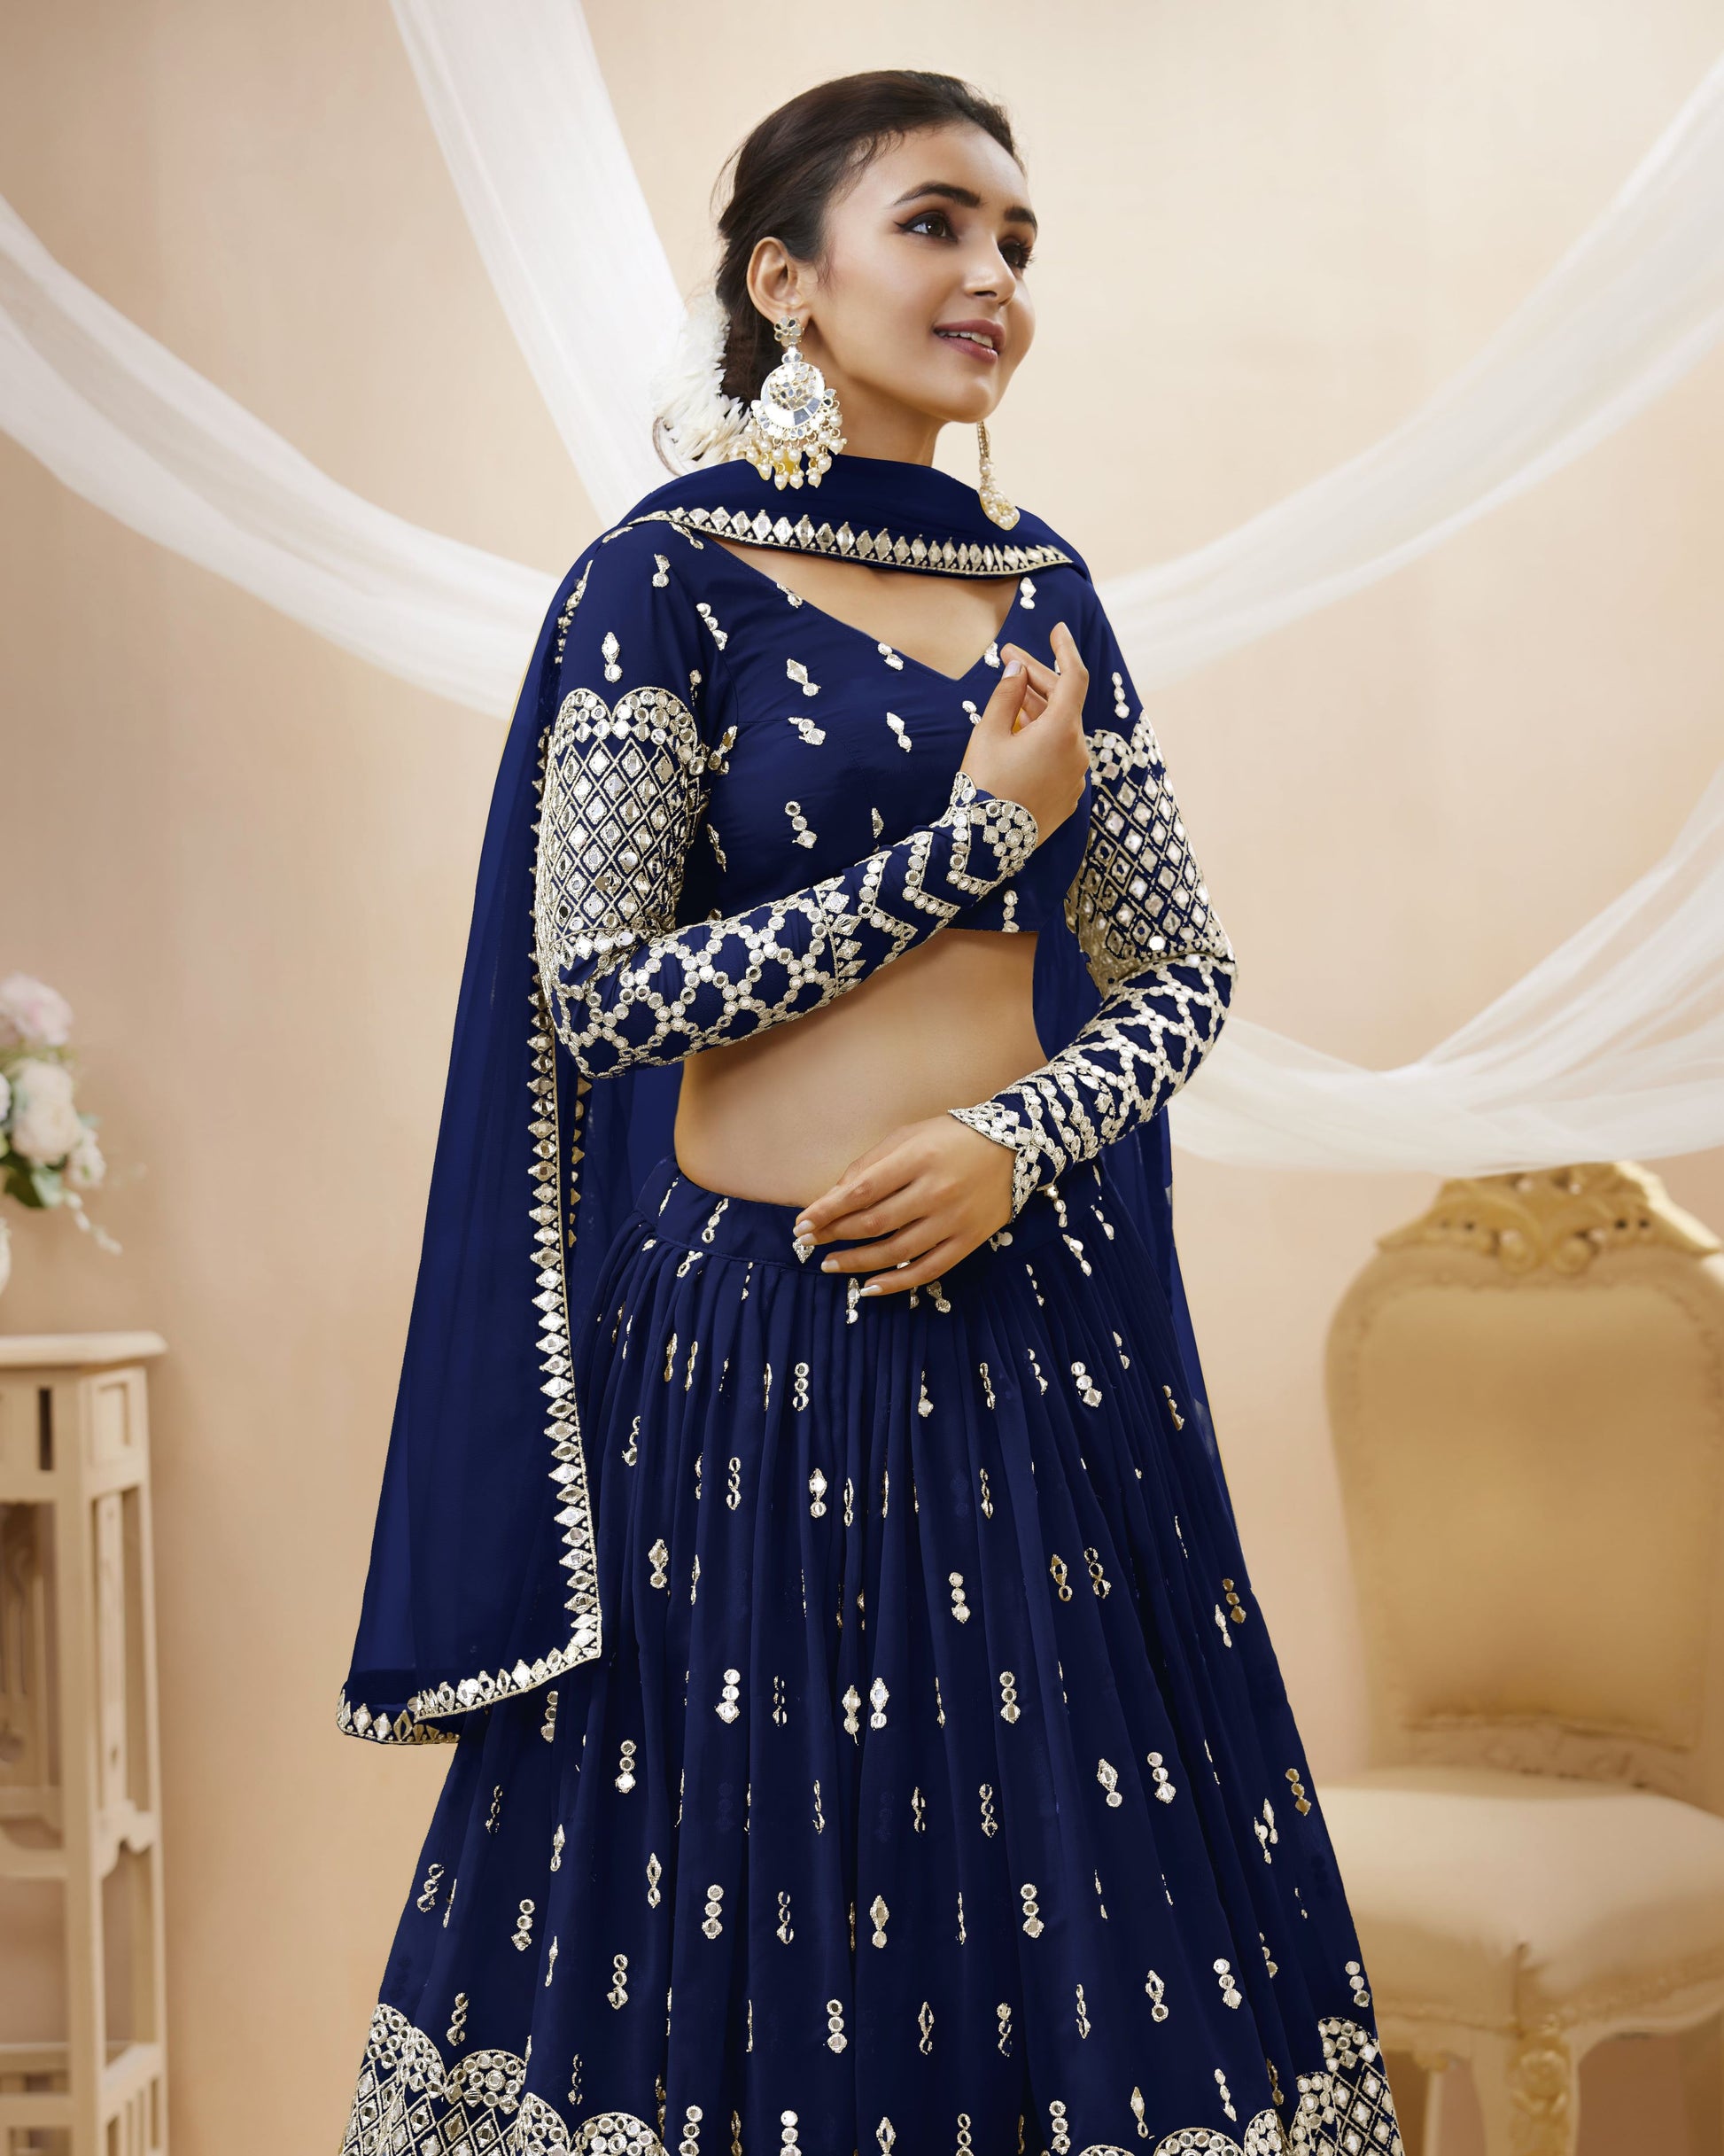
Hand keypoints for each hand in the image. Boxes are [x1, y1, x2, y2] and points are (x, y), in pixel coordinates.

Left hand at [790, 1115, 1016, 1295]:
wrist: (1015, 1148)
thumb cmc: (951, 1138)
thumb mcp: (909, 1136)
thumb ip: (870, 1164)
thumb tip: (833, 1197)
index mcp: (918, 1159)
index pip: (863, 1190)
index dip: (828, 1210)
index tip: (803, 1222)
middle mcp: (936, 1191)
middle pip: (874, 1222)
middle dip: (835, 1234)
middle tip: (808, 1242)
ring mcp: (954, 1220)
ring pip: (896, 1251)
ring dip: (857, 1262)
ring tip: (830, 1264)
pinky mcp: (968, 1242)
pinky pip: (927, 1270)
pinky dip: (896, 1282)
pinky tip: (869, 1286)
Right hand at [960, 619, 1089, 841]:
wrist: (984, 846)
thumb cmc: (983, 785)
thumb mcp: (988, 733)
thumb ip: (1006, 693)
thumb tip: (1018, 668)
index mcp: (1062, 731)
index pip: (1074, 677)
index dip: (1065, 649)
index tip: (1057, 629)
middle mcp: (1077, 752)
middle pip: (1064, 703)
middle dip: (1037, 678)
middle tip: (1008, 658)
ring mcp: (1076, 776)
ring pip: (1061, 730)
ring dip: (1038, 709)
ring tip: (1008, 696)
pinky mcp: (1069, 796)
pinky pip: (1060, 756)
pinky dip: (1043, 738)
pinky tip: (1019, 734)